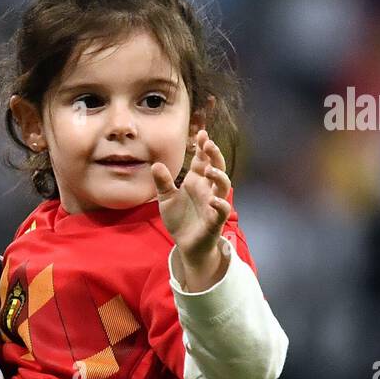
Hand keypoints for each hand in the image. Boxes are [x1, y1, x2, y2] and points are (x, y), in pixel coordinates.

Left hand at [151, 130, 231, 287]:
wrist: (186, 245)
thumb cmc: (180, 219)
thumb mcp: (166, 199)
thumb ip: (163, 182)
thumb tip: (156, 164)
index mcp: (197, 182)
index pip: (203, 160)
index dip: (204, 147)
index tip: (201, 133)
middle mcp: (207, 190)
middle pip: (217, 167)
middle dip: (214, 155)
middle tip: (208, 144)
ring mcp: (213, 204)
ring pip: (224, 186)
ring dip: (219, 176)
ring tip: (209, 169)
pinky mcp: (215, 221)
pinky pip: (222, 211)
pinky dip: (220, 205)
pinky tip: (213, 200)